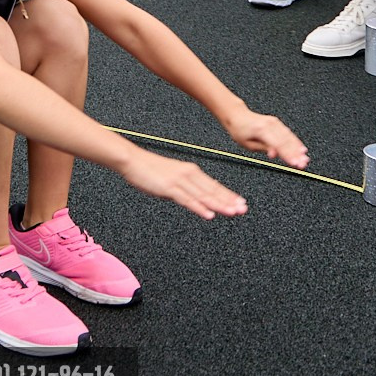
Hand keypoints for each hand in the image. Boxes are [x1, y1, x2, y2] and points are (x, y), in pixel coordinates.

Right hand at [117, 151, 247, 219]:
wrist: (132, 160)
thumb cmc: (149, 169)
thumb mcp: (171, 178)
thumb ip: (184, 187)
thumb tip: (194, 199)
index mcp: (190, 171)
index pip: (213, 186)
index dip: (228, 195)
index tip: (241, 203)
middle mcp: (188, 174)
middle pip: (212, 191)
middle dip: (229, 201)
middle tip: (243, 209)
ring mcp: (179, 181)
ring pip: (203, 196)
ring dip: (219, 205)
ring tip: (232, 212)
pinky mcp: (169, 188)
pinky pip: (187, 200)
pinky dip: (200, 208)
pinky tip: (209, 214)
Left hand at [224, 109, 308, 168]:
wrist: (237, 116)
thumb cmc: (240, 130)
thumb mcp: (248, 144)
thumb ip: (263, 148)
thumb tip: (275, 154)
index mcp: (261, 130)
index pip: (278, 145)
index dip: (288, 155)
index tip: (295, 163)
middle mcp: (270, 124)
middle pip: (286, 141)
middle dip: (296, 154)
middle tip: (303, 164)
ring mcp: (274, 122)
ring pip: (289, 136)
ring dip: (298, 148)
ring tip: (305, 158)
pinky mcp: (276, 122)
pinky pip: (288, 132)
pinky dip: (295, 141)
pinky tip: (301, 148)